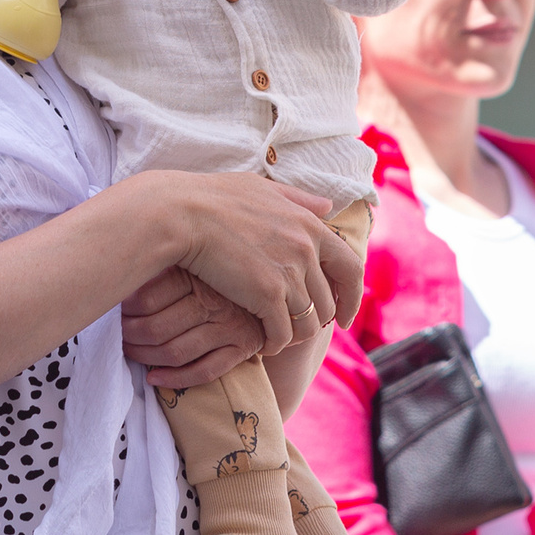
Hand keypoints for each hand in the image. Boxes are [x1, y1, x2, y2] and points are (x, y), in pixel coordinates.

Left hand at [122, 268, 266, 387]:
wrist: (270, 285)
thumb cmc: (220, 270)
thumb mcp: (193, 259)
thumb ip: (163, 268)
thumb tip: (118, 283)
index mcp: (198, 274)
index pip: (148, 299)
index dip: (125, 311)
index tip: (116, 312)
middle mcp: (215, 301)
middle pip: (158, 329)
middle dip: (131, 338)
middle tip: (119, 337)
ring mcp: (230, 326)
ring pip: (176, 352)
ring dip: (146, 358)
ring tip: (130, 353)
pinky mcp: (243, 347)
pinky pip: (204, 371)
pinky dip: (175, 379)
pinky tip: (154, 378)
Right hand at [152, 171, 361, 353]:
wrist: (182, 214)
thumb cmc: (213, 198)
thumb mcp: (262, 189)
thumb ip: (298, 199)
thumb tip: (328, 207)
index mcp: (310, 225)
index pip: (351, 268)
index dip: (353, 295)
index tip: (345, 313)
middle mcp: (307, 250)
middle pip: (330, 301)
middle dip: (318, 319)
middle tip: (300, 328)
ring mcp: (289, 273)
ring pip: (309, 322)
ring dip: (295, 335)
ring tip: (279, 337)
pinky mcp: (267, 295)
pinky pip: (283, 334)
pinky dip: (276, 344)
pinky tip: (263, 345)